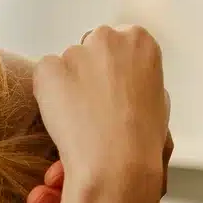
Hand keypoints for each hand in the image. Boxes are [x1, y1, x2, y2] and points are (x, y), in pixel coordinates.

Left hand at [31, 25, 169, 202]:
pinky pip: (44, 77)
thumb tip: (127, 81)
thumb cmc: (142, 140)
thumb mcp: (158, 100)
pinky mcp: (48, 69)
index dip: (113, 69)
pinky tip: (64, 119)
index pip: (119, 41)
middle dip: (90, 73)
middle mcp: (108, 38)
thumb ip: (139, 79)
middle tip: (94, 106)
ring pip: (67, 66)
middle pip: (91, 49)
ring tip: (81, 121)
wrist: (118, 163)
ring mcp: (76, 51)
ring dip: (69, 87)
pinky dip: (48, 96)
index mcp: (139, 42)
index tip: (112, 88)